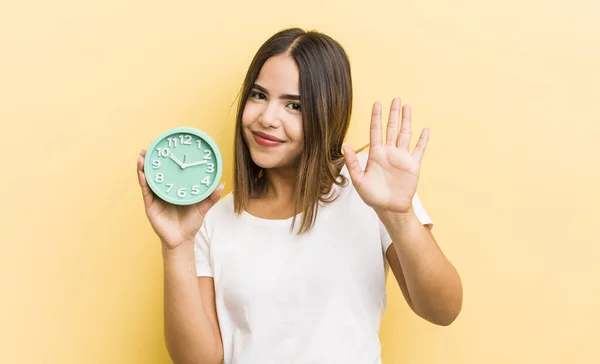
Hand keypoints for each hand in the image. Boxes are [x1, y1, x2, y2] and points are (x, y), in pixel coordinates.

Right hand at [137, 149, 223, 249]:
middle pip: (155, 172)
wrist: (182, 240)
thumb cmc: (191, 223)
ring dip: (143, 167)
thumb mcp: (203, 207)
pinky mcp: (150, 206)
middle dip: (151, 159)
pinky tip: (142, 172)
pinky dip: (144, 181)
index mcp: (174, 189)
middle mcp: (163, 191)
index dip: (167, 160)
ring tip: (142, 155)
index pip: (169, 172)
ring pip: (147, 179)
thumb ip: (211, 196)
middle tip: (150, 146)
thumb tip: (221, 183)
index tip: (166, 146)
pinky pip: (146, 191)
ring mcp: (155, 198)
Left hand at [342, 98, 428, 213]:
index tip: (377, 103)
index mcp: (376, 154)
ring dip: (406, 120)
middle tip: (395, 98)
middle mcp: (389, 152)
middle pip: (392, 128)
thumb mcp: (358, 180)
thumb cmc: (372, 196)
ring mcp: (402, 157)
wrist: (389, 208)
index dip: (377, 117)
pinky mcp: (413, 165)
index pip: (376, 130)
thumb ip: (352, 163)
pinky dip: (423, 139)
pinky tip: (425, 129)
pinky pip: (419, 149)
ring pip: (405, 134)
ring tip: (407, 106)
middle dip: (393, 113)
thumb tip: (344, 146)